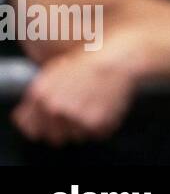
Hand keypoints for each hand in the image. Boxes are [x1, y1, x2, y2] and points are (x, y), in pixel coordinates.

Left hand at [11, 37, 142, 145]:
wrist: (118, 58)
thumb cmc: (91, 60)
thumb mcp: (55, 72)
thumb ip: (39, 95)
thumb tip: (27, 116)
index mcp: (40, 94)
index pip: (31, 126)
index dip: (44, 124)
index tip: (55, 119)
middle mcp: (54, 107)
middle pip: (55, 135)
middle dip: (67, 126)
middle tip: (82, 110)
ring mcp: (74, 116)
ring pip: (76, 136)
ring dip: (85, 126)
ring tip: (96, 104)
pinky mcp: (94, 122)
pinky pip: (97, 133)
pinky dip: (104, 124)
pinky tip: (107, 105)